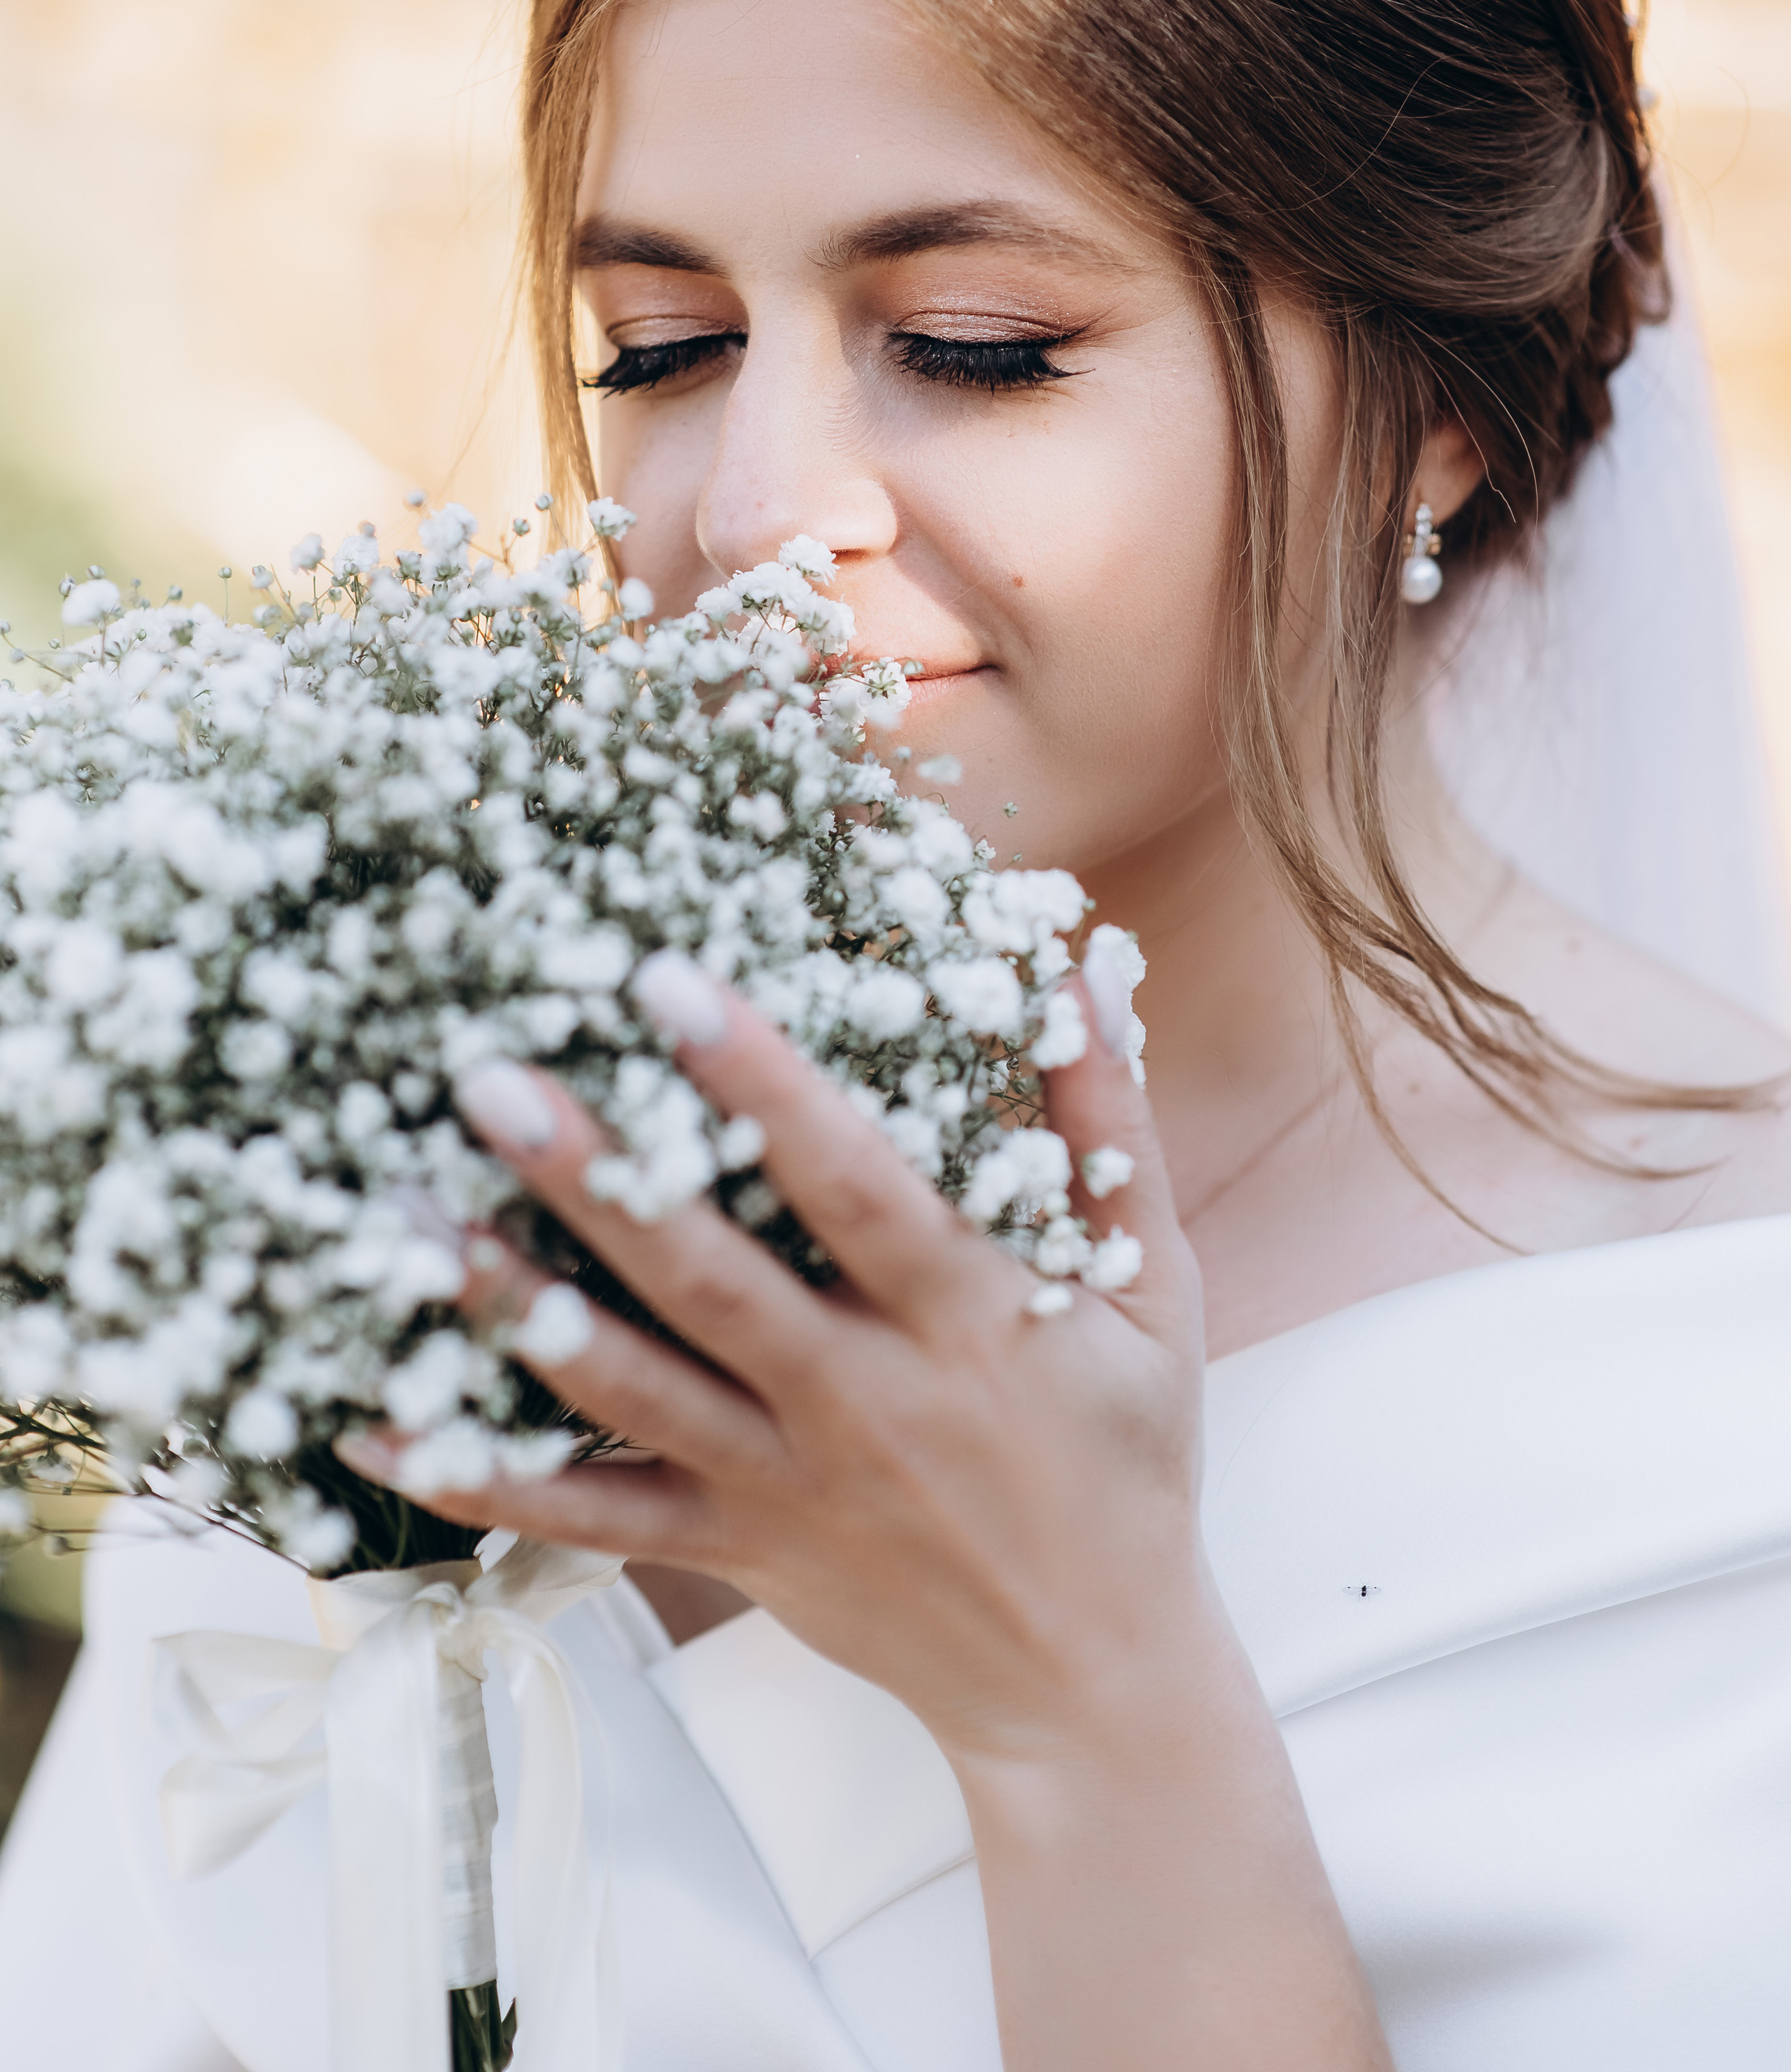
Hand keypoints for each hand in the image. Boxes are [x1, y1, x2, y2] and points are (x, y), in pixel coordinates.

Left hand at [345, 962, 1210, 1772]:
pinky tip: (383, 1423)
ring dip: (513, 1303)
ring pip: (629, 1390)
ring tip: (407, 1218)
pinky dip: (484, 1478)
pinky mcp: (732, 1546)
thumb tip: (1082, 966)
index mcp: (964, 1319)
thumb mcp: (1154, 1295)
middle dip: (595, 1176)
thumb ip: (1108, 1127)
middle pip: (706, 1280)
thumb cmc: (1128, 1463)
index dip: (762, 1085)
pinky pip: (590, 1515)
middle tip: (487, 1079)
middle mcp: (861, 1399)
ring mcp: (785, 1483)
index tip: (668, 983)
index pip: (851, 1186)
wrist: (1090, 1681)